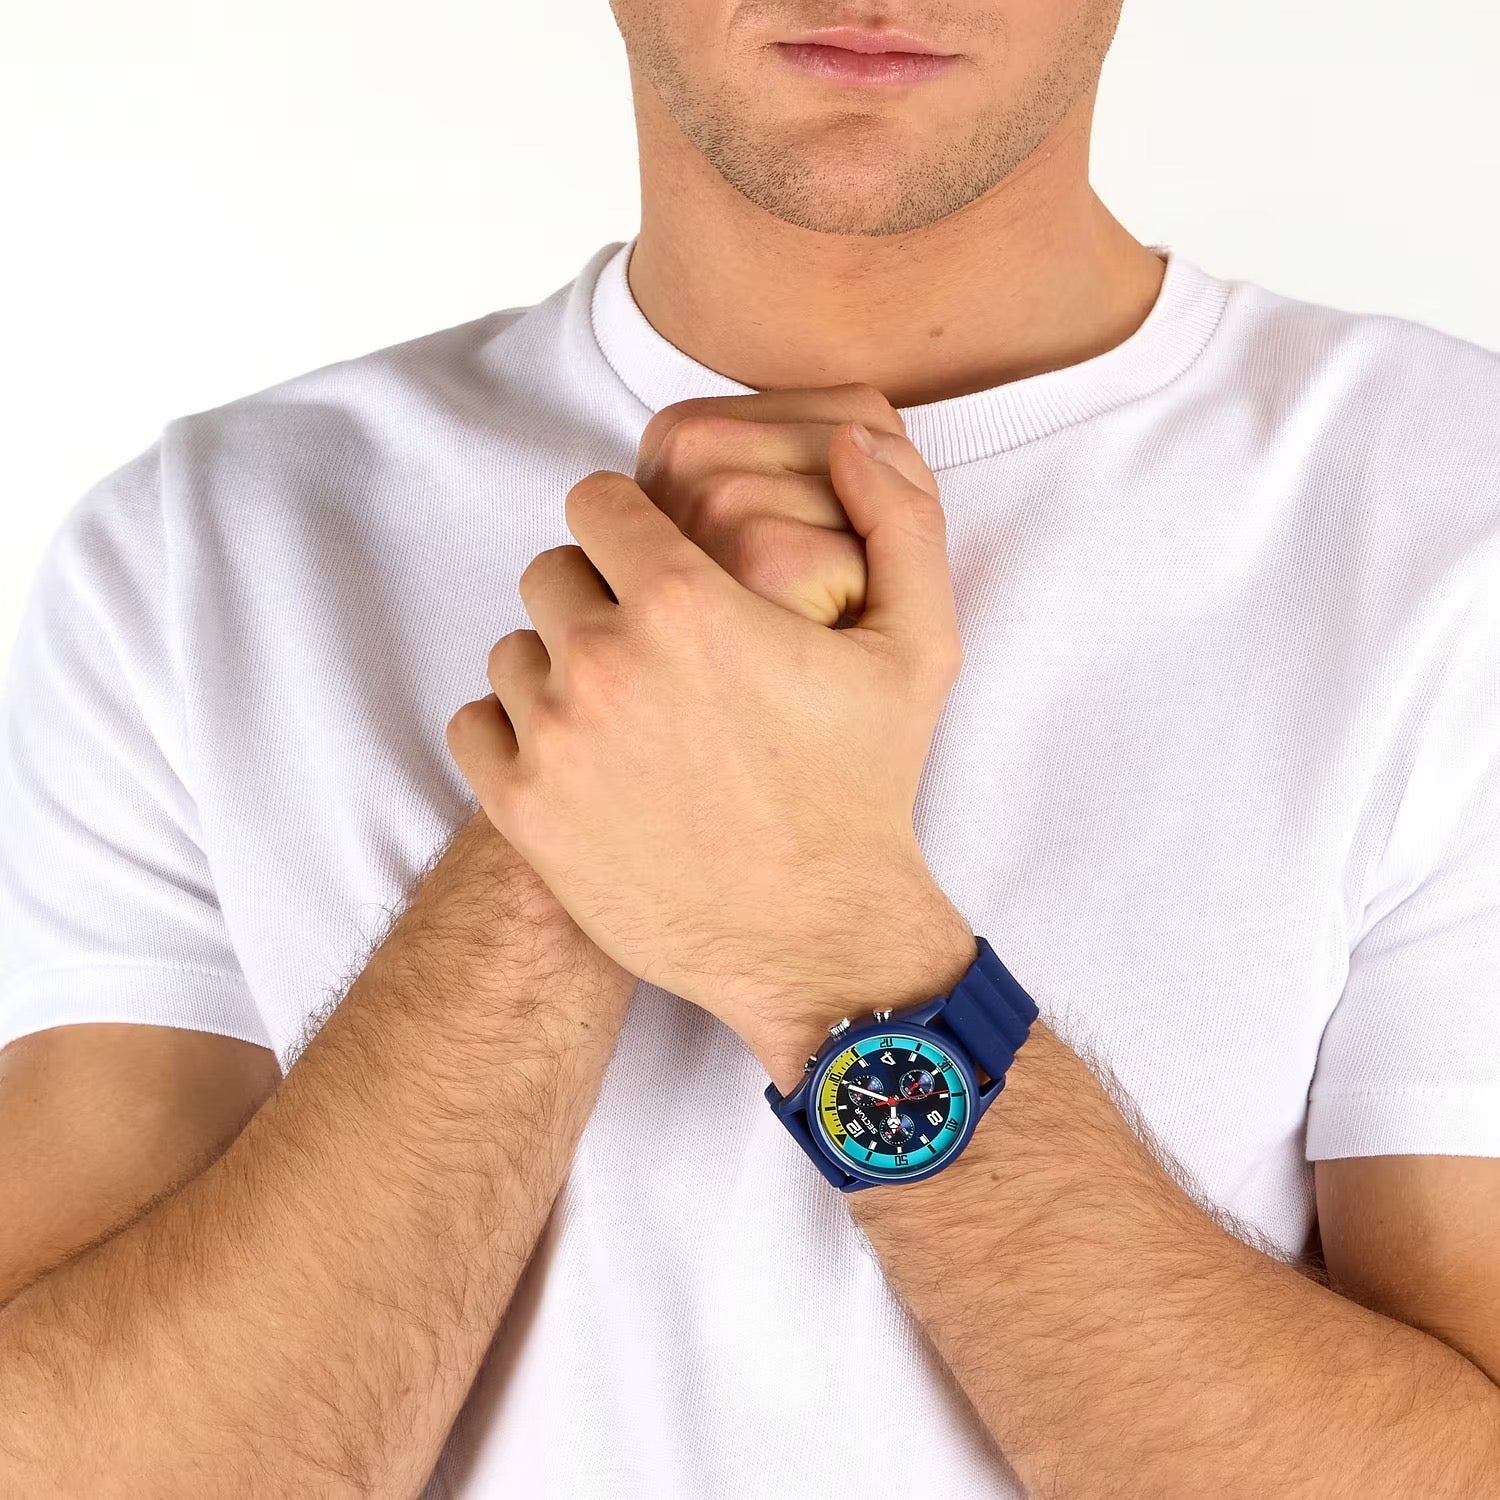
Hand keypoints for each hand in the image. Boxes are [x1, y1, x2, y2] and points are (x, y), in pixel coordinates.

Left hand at [446, 385, 967, 1071]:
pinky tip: (579, 754)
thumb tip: (861, 437)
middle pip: (550, 571)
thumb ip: (900, 520)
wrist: (817, 937)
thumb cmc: (866, 789)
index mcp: (687, 602)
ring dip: (558, 665)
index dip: (627, 525)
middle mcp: (606, 659)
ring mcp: (556, 738)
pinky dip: (515, 729)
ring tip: (625, 711)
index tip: (657, 564)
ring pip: (514, 649)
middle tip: (651, 648)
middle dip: (594, 592)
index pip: (594, 501)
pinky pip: (476, 722)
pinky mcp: (524, 809)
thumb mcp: (920, 647)